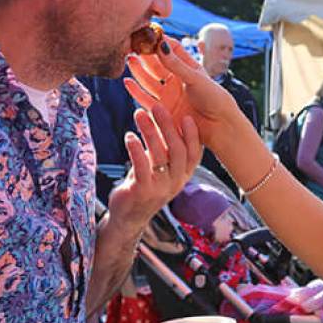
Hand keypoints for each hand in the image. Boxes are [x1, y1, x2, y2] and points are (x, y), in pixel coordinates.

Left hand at [105, 100, 201, 231]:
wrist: (128, 215)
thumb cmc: (144, 184)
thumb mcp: (159, 165)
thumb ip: (164, 146)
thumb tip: (164, 116)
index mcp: (183, 174)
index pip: (194, 153)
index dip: (192, 134)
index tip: (186, 115)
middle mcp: (176, 182)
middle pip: (177, 150)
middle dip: (168, 126)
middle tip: (158, 107)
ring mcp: (160, 188)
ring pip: (159, 155)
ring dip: (149, 131)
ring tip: (139, 114)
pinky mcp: (142, 191)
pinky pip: (141, 167)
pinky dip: (135, 149)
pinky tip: (129, 136)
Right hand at [125, 37, 246, 152]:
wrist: (219, 126)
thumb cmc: (214, 99)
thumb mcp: (195, 78)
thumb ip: (176, 64)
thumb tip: (160, 45)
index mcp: (188, 68)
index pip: (171, 50)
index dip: (159, 42)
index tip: (147, 33)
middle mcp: (177, 80)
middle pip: (157, 64)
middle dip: (144, 55)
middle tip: (132, 45)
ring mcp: (169, 95)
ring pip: (149, 80)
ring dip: (138, 71)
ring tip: (128, 59)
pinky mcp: (163, 110)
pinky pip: (146, 98)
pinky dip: (136, 91)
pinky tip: (127, 82)